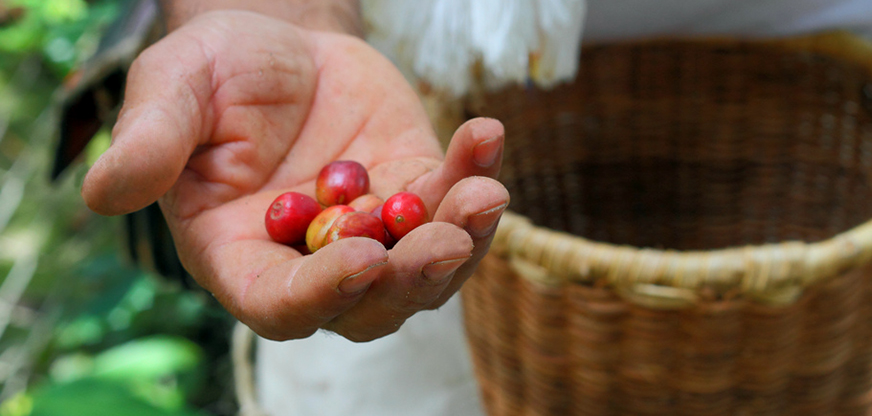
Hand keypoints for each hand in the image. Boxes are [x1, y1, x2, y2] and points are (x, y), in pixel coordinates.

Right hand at [81, 10, 508, 341]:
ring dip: (463, 239)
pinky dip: (475, 175)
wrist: (279, 45)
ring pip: (426, 269)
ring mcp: (373, 233)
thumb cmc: (215, 73)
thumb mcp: (174, 91)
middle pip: (371, 305)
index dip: (322, 293)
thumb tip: (102, 193)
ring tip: (485, 191)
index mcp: (243, 257)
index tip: (363, 257)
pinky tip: (485, 134)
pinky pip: (453, 201)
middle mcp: (314, 262)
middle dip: (412, 280)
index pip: (283, 303)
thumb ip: (149, 142)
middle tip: (448, 240)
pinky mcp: (415, 192)